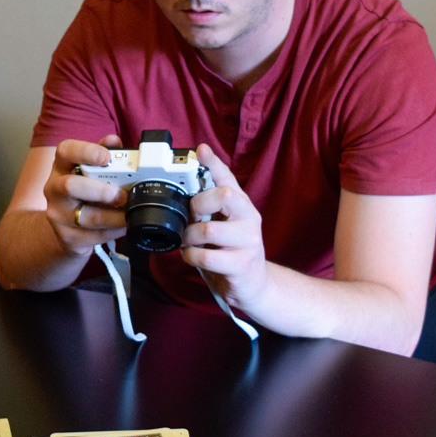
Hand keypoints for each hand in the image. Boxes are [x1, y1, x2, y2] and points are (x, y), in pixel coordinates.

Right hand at [43, 136, 127, 253]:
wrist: (64, 227)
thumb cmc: (82, 192)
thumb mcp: (90, 171)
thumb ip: (104, 155)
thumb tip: (114, 141)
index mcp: (61, 167)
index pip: (65, 151)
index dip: (86, 151)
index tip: (106, 157)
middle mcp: (54, 189)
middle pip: (70, 186)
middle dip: (100, 191)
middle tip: (122, 195)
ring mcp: (57, 215)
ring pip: (87, 217)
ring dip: (114, 216)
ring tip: (130, 213)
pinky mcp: (67, 238)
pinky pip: (95, 236)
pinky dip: (114, 231)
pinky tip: (124, 226)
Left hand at [181, 144, 269, 308]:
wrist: (254, 286)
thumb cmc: (231, 252)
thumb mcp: (221, 225)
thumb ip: (207, 208)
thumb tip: (181, 191)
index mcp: (241, 205)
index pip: (228, 177)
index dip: (213, 162)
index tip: (200, 150)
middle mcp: (249, 218)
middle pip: (224, 195)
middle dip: (197, 205)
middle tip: (190, 218)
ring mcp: (249, 241)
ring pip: (210, 229)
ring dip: (189, 237)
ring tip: (189, 243)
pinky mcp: (243, 264)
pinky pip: (208, 256)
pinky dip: (192, 257)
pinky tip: (193, 257)